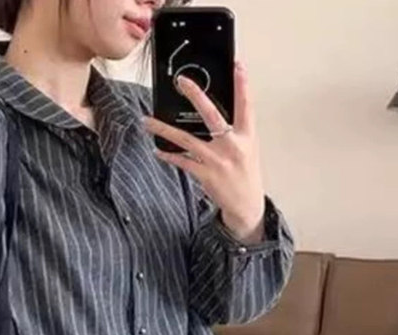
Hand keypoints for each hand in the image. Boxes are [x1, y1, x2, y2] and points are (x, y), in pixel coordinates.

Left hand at [144, 61, 265, 243]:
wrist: (246, 205)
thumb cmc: (246, 175)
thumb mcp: (248, 149)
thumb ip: (235, 131)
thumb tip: (216, 113)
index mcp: (247, 137)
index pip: (246, 105)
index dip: (242, 85)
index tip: (237, 66)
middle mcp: (232, 146)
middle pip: (213, 116)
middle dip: (197, 96)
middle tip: (182, 81)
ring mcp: (217, 160)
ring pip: (187, 140)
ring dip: (165, 130)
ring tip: (148, 122)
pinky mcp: (206, 174)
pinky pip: (182, 162)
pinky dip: (169, 155)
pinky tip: (158, 150)